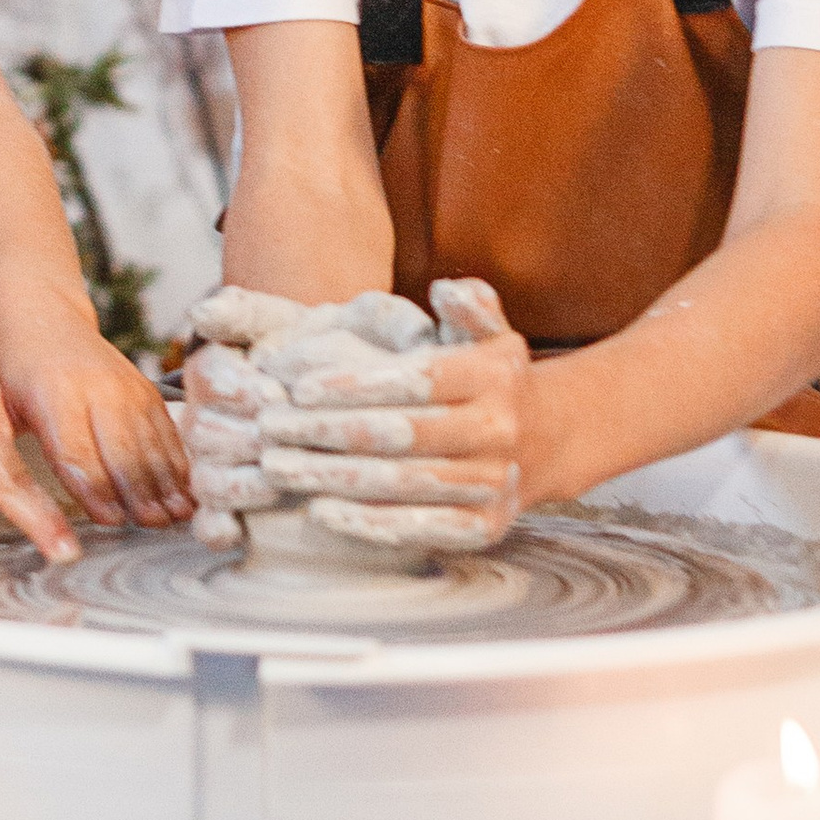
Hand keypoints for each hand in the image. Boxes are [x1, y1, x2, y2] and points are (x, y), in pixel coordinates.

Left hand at [0, 293, 193, 532]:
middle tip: (149, 528)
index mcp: (52, 391)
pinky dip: (177, 462)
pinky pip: (165, 430)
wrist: (39, 308)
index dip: (95, 489)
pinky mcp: (144, 388)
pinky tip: (185, 491)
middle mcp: (97, 386)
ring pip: (150, 442)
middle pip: (122, 449)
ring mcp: (126, 386)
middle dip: (137, 492)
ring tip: (173, 517)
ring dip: (164, 482)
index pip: (76, 450)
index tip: (109, 521)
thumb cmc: (4, 361)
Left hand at [184, 279, 530, 546]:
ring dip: (333, 477)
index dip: (354, 385)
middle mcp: (498, 431)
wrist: (550, 443)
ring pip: (402, 484)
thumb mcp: (492, 334)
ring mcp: (492, 484)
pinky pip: (419, 529)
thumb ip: (471, 306)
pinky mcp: (484, 528)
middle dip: (327, 431)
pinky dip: (367, 523)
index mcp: (494, 376)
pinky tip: (319, 511)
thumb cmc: (492, 381)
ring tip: (276, 467)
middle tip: (269, 428)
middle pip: (401, 434)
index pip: (416, 380)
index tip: (298, 388)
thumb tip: (446, 289)